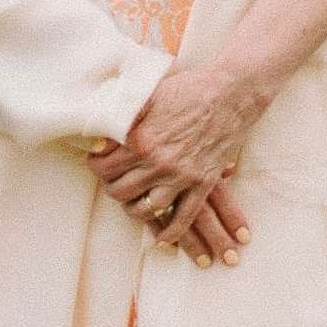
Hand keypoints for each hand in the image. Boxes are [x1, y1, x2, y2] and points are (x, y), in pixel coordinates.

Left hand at [88, 62, 273, 262]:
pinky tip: (163, 237)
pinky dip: (172, 231)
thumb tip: (99, 139)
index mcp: (140, 141)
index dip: (95, 165)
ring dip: (135, 209)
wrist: (230, 93)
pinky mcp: (203, 183)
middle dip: (112, 188)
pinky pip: (184, 216)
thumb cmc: (187, 89)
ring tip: (132, 202)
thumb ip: (121, 118)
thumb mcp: (147, 96)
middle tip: (113, 181)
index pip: (103, 167)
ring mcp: (182, 176)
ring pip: (147, 209)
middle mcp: (158, 163)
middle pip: (121, 191)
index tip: (97, 162)